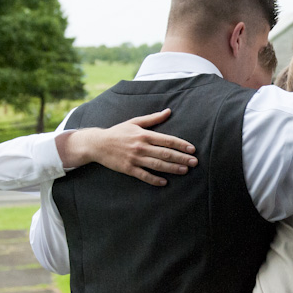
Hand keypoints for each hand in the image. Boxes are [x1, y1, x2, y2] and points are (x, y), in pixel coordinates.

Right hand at [58, 108, 197, 185]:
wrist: (98, 144)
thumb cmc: (118, 132)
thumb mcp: (135, 122)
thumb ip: (153, 118)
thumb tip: (168, 111)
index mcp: (144, 134)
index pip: (167, 139)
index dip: (181, 144)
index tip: (192, 149)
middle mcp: (141, 146)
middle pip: (165, 153)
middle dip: (181, 157)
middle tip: (195, 162)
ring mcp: (135, 158)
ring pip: (157, 164)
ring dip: (172, 168)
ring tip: (185, 170)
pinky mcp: (128, 169)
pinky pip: (144, 175)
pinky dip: (154, 179)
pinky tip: (164, 182)